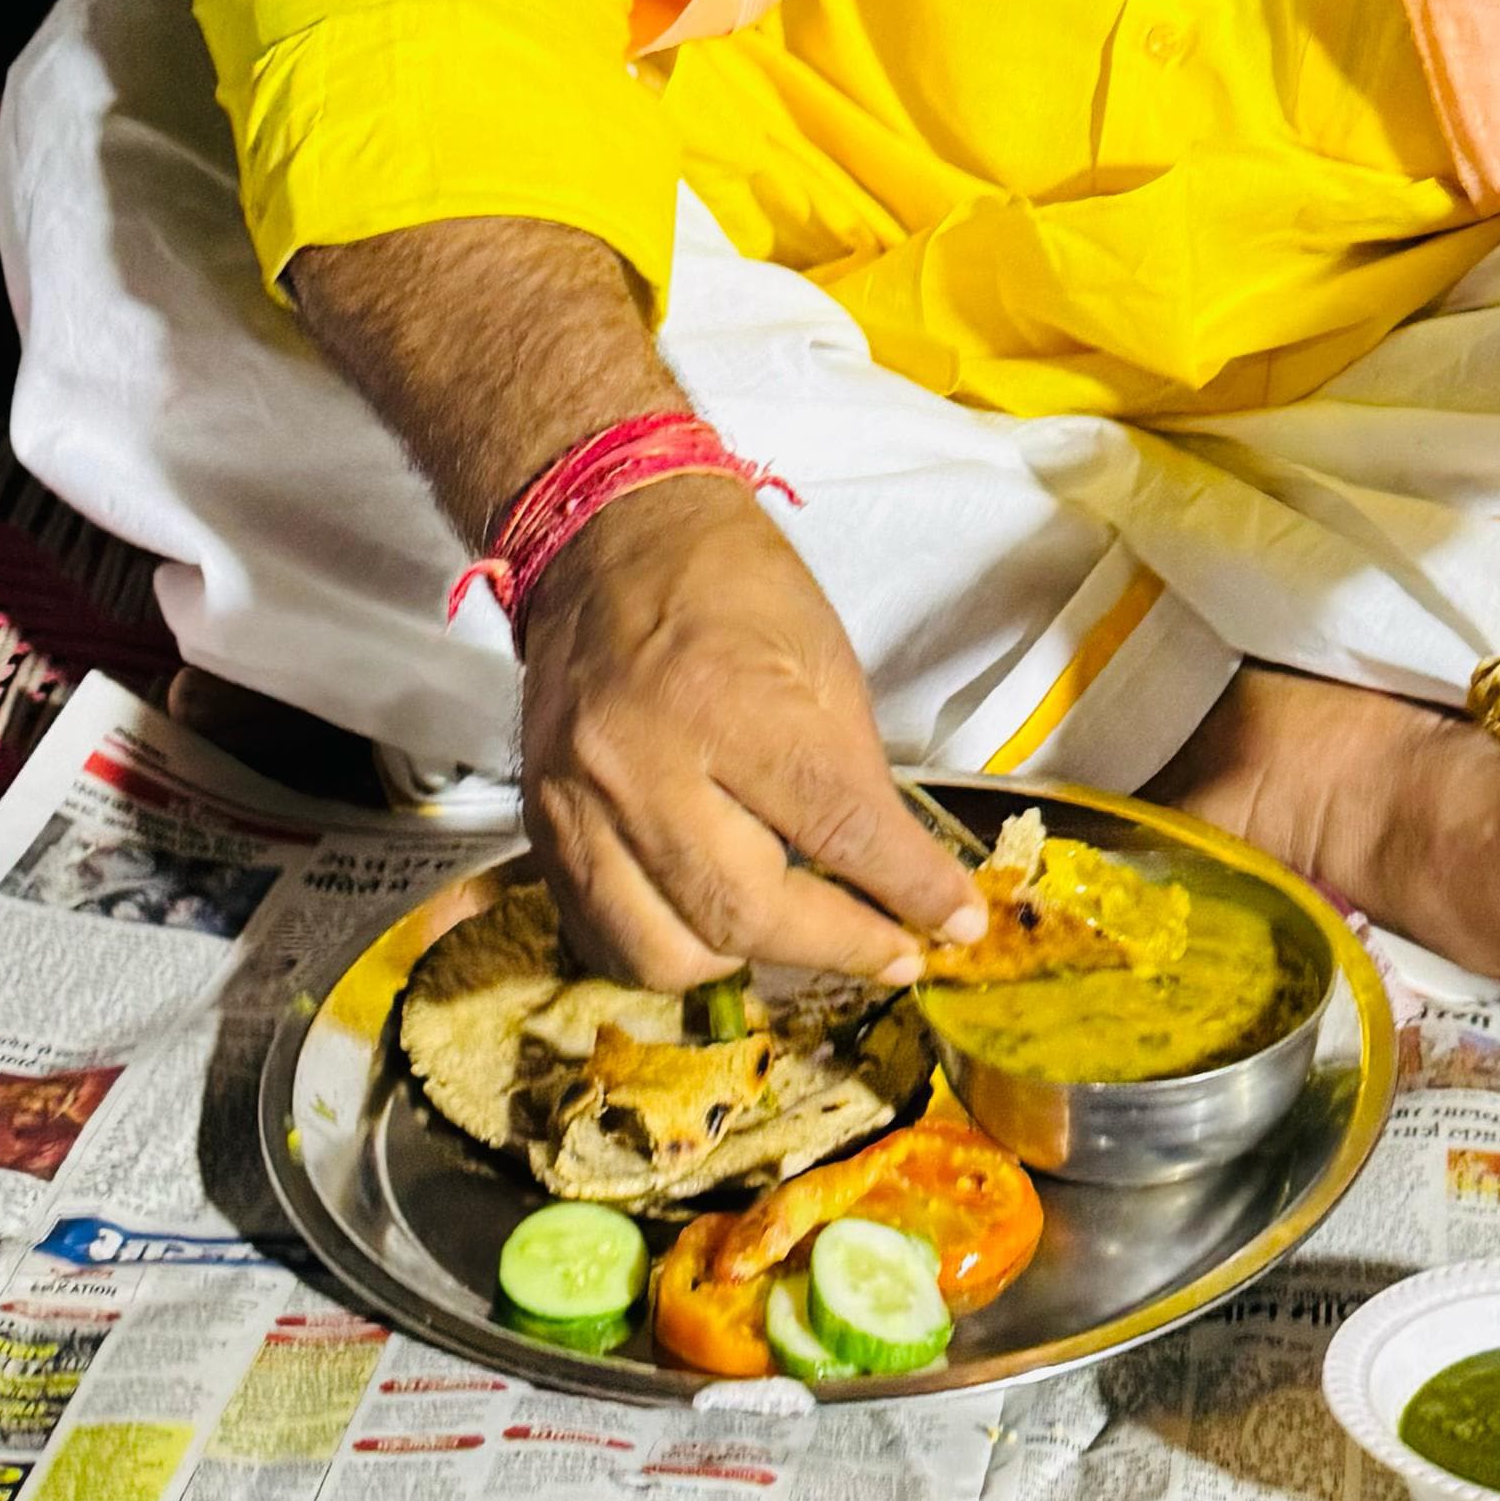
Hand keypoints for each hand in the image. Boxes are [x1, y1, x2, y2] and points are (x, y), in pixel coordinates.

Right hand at [516, 475, 989, 988]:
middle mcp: (640, 764)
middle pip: (744, 912)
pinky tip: (718, 931)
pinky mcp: (542, 828)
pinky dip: (670, 951)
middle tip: (895, 952)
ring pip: (665, 951)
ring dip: (749, 963)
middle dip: (839, 947)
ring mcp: (578, 804)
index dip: (907, 889)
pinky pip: (604, 935)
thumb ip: (854, 778)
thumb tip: (902, 879)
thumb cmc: (730, 585)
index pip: (834, 827)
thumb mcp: (822, 659)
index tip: (957, 923)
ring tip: (799, 938)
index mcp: (726, 701)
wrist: (605, 537)